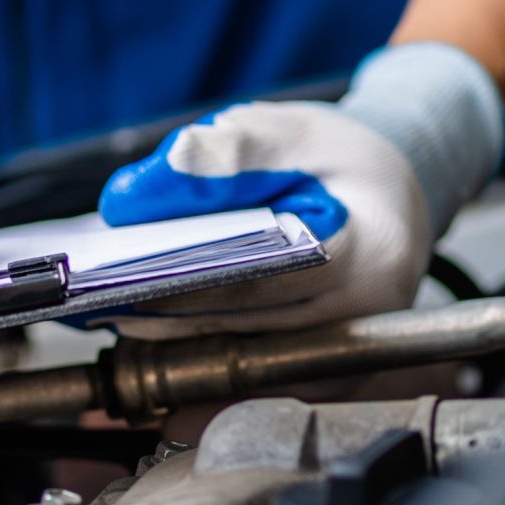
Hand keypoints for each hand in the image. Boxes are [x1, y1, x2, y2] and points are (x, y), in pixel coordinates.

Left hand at [97, 43, 504, 337]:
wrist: (396, 195)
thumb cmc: (344, 163)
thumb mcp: (294, 132)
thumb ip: (230, 149)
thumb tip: (157, 177)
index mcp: (370, 250)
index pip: (265, 279)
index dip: (192, 284)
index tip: (130, 280)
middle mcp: (370, 314)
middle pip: (251, 327)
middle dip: (173, 317)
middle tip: (108, 304)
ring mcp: (355, 351)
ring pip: (252, 360)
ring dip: (185, 343)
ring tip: (122, 317)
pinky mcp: (334, 372)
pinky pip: (262, 373)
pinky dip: (212, 353)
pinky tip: (163, 334)